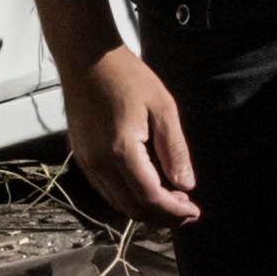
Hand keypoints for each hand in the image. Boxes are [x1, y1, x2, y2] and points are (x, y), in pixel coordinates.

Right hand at [61, 41, 198, 224]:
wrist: (86, 59)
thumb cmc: (127, 77)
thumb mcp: (162, 107)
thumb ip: (174, 149)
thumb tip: (186, 185)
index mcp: (121, 152)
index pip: (150, 197)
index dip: (174, 211)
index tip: (194, 211)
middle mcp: (99, 165)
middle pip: (132, 208)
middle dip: (162, 216)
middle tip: (187, 209)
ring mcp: (87, 163)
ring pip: (118, 203)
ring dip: (146, 208)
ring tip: (171, 199)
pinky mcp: (82, 158)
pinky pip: (106, 190)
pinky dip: (129, 197)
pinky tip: (147, 186)